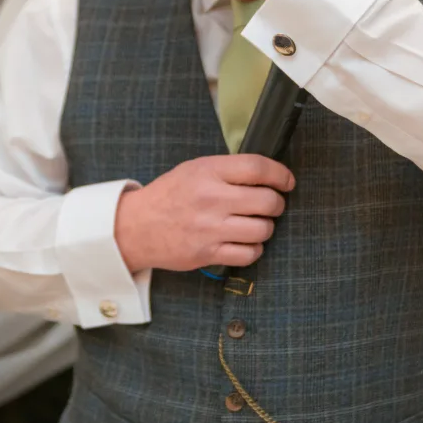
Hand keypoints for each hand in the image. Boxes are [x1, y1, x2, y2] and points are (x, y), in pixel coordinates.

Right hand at [114, 154, 294, 272]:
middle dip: (277, 204)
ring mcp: (210, 228)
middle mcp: (212, 199)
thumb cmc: (169, 195)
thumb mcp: (194, 169)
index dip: (281, 174)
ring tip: (255, 224)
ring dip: (266, 227)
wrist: (136, 227)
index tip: (287, 181)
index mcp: (208, 172)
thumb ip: (227, 170)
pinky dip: (254, 249)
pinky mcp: (208, 253)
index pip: (258, 168)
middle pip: (267, 201)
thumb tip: (267, 175)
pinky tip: (245, 242)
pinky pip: (249, 254)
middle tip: (271, 205)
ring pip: (263, 230)